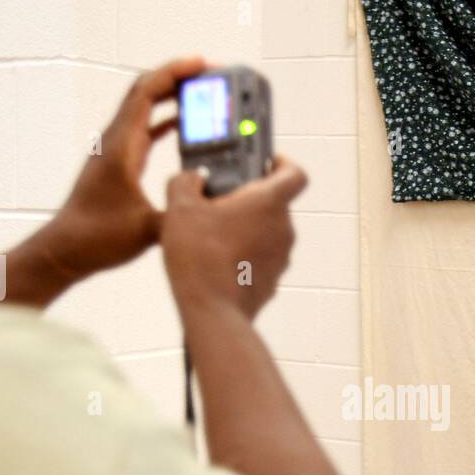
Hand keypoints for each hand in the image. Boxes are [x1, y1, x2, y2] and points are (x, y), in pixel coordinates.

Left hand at [33, 56, 212, 287]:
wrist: (66, 249)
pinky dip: (164, 120)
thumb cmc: (97, 237)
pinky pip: (144, 130)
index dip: (175, 72)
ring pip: (143, 108)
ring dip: (170, 95)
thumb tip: (213, 203)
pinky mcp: (118, 163)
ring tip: (201, 92)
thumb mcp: (147, 229)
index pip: (147, 92)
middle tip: (209, 73)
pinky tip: (183, 124)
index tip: (202, 65)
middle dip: (176, 76)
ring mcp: (115, 150)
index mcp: (121, 146)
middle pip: (145, 91)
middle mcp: (116, 140)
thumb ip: (181, 213)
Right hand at [160, 154, 307, 322]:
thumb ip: (186, 181)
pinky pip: (261, 259)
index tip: (266, 163)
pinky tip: (217, 261)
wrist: (212, 311)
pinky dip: (245, 255)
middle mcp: (284, 228)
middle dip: (248, 200)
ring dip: (245, 229)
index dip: (282, 163)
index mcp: (269, 202)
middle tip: (218, 202)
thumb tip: (192, 179)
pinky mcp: (273, 281)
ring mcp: (282, 257)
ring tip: (211, 235)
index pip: (294, 173)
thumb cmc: (200, 256)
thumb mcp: (180, 207)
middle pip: (273, 204)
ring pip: (266, 233)